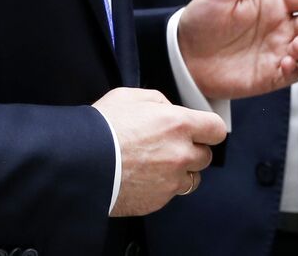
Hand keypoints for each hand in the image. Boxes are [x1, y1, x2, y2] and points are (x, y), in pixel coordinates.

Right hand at [93, 87, 224, 215]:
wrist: (81, 162)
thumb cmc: (103, 127)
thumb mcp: (132, 97)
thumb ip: (160, 102)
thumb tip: (170, 110)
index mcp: (178, 124)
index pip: (216, 129)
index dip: (208, 129)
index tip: (202, 131)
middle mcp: (180, 153)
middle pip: (206, 156)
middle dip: (192, 150)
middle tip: (170, 146)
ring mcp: (170, 180)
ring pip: (192, 179)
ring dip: (180, 172)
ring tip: (157, 165)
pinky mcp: (158, 200)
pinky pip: (171, 194)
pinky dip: (162, 187)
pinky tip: (144, 177)